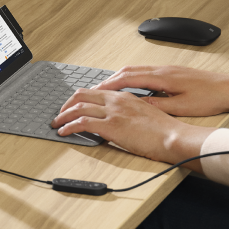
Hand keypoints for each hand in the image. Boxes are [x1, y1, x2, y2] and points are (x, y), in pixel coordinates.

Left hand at [51, 87, 212, 165]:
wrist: (172, 136)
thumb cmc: (164, 130)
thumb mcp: (145, 114)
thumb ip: (129, 113)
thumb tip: (119, 121)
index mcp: (124, 96)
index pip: (95, 91)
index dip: (80, 99)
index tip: (72, 107)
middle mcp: (116, 100)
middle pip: (82, 95)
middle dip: (66, 104)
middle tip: (60, 114)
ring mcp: (113, 112)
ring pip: (78, 108)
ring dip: (63, 116)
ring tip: (56, 124)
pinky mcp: (110, 126)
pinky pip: (82, 123)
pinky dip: (69, 127)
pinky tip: (64, 132)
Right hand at [93, 65, 228, 116]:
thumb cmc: (210, 98)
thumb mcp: (181, 108)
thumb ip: (157, 106)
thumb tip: (136, 107)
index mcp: (163, 77)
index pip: (128, 79)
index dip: (109, 85)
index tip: (95, 91)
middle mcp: (163, 69)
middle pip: (129, 70)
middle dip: (110, 79)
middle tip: (95, 89)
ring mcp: (169, 69)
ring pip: (137, 69)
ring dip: (121, 77)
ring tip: (109, 87)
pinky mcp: (175, 72)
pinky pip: (147, 71)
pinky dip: (133, 77)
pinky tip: (134, 86)